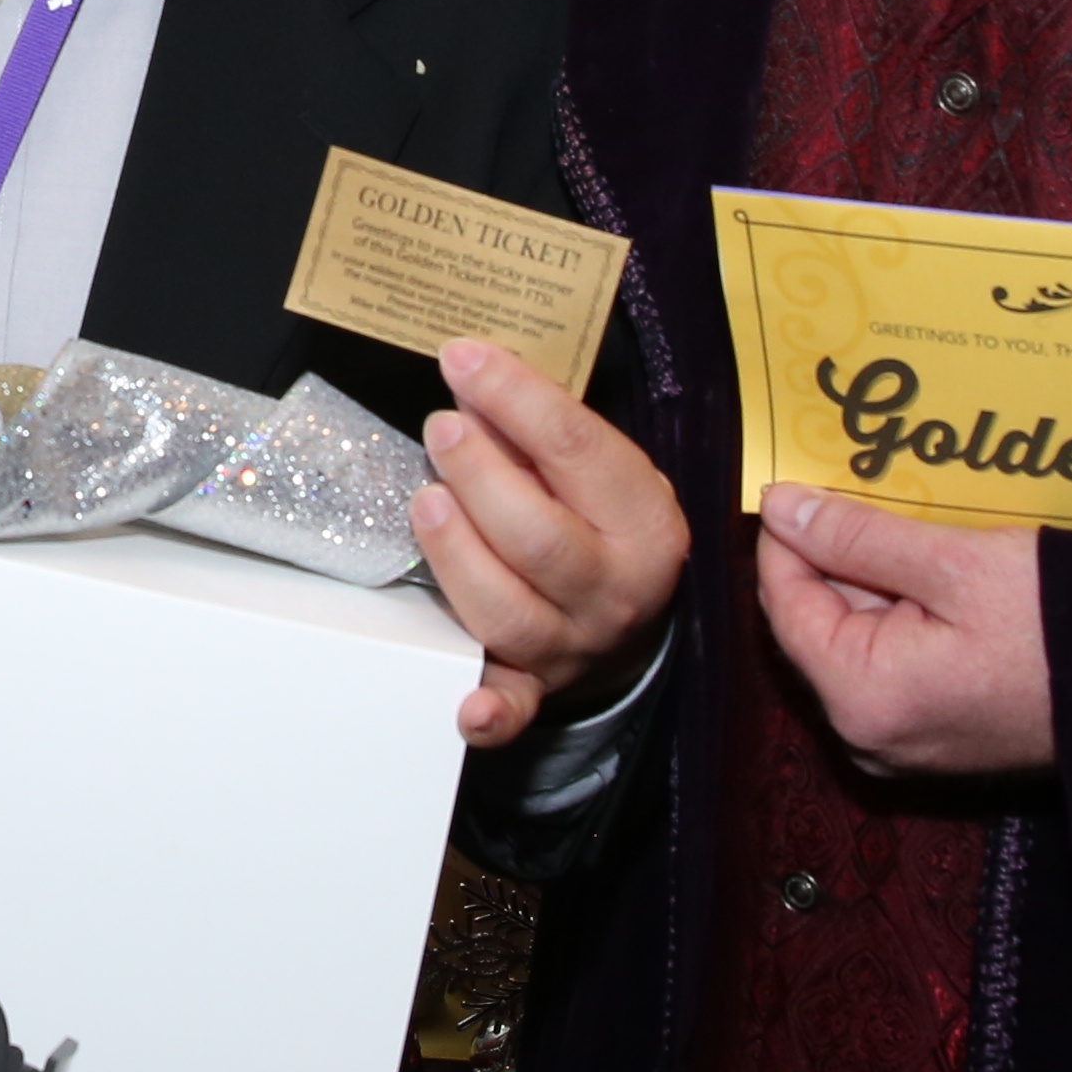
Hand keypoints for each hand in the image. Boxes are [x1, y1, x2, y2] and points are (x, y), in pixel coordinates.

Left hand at [414, 341, 691, 747]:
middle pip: (539, 537)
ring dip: (456, 552)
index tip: (462, 359)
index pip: (578, 450)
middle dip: (479, 474)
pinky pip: (512, 706)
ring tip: (425, 499)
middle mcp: (617, 591)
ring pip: (507, 609)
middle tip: (441, 427)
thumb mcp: (600, 468)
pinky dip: (488, 713)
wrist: (632, 611)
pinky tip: (464, 708)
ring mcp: (574, 644)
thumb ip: (544, 431)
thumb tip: (470, 378)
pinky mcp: (534, 684)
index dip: (513, 398)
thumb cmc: (601, 518)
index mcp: (646, 522)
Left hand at [749, 486, 1057, 775]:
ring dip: (875, 583)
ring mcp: (904, 744)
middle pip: (820, 625)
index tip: (800, 483)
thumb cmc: (1058, 624)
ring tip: (912, 526)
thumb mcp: (953, 564)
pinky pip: (896, 667)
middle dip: (837, 558)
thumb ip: (857, 537)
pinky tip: (938, 574)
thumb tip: (781, 508)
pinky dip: (906, 617)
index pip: (785, 603)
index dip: (787, 537)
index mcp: (860, 697)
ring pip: (859, 641)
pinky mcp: (939, 739)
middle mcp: (868, 735)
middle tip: (864, 492)